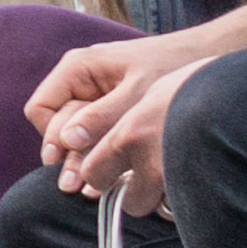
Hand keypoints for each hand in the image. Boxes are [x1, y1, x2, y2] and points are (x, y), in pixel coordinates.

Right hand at [30, 31, 197, 211]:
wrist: (205, 56)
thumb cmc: (171, 64)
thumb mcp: (137, 91)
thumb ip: (103, 116)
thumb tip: (69, 141)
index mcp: (77, 69)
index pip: (41, 109)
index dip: (51, 136)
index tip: (68, 158)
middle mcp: (79, 84)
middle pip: (56, 127)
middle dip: (67, 156)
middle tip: (76, 187)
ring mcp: (95, 100)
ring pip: (75, 138)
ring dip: (84, 161)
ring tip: (91, 191)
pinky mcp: (112, 115)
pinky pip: (96, 139)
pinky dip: (102, 157)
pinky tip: (115, 178)